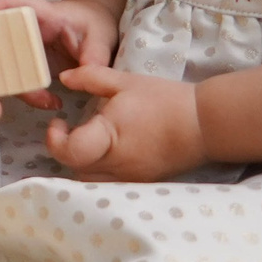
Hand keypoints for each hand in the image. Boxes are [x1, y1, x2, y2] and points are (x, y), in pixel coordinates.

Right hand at [0, 0, 118, 108]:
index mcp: (44, 14)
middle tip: (7, 79)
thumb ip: (95, 53)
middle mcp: (23, 29)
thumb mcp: (100, 37)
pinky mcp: (20, 65)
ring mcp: (18, 47)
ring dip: (14, 83)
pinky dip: (24, 93)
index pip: (21, 3)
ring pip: (1, 62)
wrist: (90, 37)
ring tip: (46, 101)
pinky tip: (47, 102)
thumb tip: (87, 72)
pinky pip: (12, 78)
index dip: (3, 4)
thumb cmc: (92, 28)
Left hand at [45, 65, 205, 179]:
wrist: (205, 123)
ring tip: (87, 141)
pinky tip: (104, 153)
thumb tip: (63, 77)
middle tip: (69, 130)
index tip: (59, 122)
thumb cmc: (165, 100)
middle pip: (75, 169)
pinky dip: (99, 172)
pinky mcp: (142, 183)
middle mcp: (118, 165)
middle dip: (65, 150)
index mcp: (110, 138)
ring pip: (90, 182)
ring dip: (81, 164)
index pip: (71, 153)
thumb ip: (90, 78)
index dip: (55, 139)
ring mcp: (131, 178)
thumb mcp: (124, 81)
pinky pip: (109, 184)